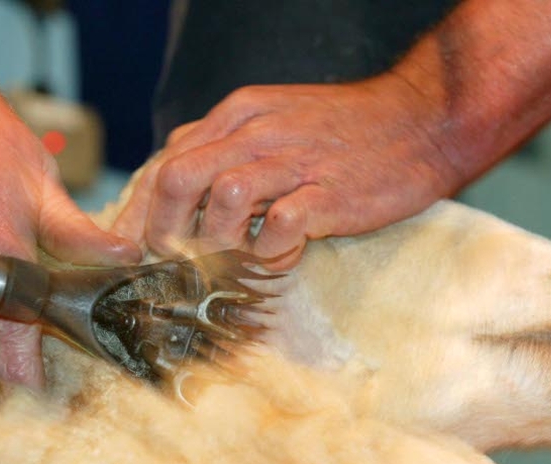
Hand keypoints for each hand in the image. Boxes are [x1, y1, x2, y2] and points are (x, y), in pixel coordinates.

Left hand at [114, 74, 461, 268]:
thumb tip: (176, 187)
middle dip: (163, 230)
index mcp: (237, 116)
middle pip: (179, 179)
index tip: (130, 249)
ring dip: (218, 241)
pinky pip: (280, 228)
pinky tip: (283, 255)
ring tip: (238, 255)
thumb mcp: (271, 124)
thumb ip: (223, 150)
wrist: (420, 121)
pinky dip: (270, 252)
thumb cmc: (341, 132)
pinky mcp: (328, 194)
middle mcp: (257, 133)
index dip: (139, 212)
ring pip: (223, 200)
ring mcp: (293, 161)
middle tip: (173, 260)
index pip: (165, 163)